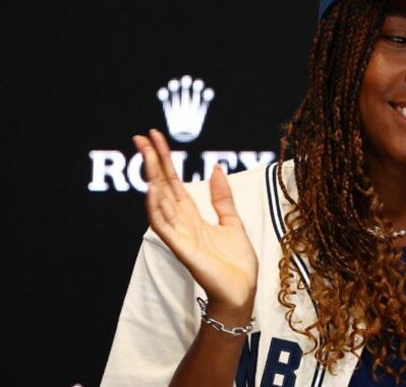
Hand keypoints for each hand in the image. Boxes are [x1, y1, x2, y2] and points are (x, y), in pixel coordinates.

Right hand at [133, 129, 257, 319]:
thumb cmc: (236, 261)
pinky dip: (156, 208)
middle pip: (163, 186)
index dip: (165, 159)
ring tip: (147, 154)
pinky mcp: (182, 249)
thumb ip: (222, 196)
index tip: (155, 136)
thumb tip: (216, 167)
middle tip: (141, 137)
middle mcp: (182, 222)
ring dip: (152, 177)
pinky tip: (153, 190)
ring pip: (160, 201)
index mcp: (193, 215)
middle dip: (152, 161)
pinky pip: (164, 226)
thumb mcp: (233, 221)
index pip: (173, 181)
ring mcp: (179, 235)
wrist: (243, 290)